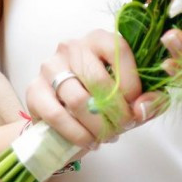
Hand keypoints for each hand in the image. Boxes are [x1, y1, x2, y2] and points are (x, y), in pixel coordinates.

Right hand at [26, 30, 165, 153]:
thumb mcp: (132, 97)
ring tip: (106, 136)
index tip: (137, 107)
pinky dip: (76, 134)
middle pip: (98, 80)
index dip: (132, 83)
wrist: (66, 112)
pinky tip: (88, 141)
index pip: (119, 51)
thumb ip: (148, 100)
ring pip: (78, 100)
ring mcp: (50, 66)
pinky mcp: (34, 89)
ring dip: (97, 126)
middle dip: (116, 110)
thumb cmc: (103, 97)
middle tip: (124, 126)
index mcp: (99, 39)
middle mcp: (73, 46)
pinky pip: (56, 115)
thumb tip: (143, 108)